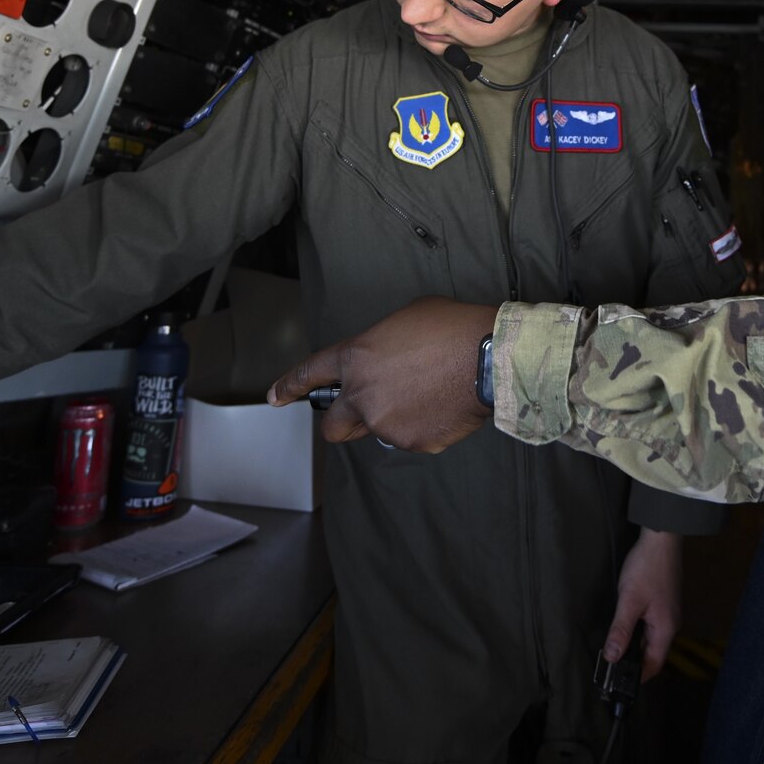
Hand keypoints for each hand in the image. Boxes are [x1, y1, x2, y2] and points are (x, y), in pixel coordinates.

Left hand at [268, 296, 496, 451]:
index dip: (289, 386)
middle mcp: (361, 394)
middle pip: (333, 426)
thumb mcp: (404, 320)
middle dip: (342, 422)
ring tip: (429, 393)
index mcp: (355, 357)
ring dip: (395, 418)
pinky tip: (443, 405)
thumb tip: (384, 363)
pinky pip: (410, 439)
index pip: (311, 373)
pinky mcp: (411, 442)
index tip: (274, 397)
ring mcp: (384, 423)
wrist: (489, 357)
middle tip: (364, 412)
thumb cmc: (450, 328)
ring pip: (379, 430)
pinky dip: (423, 427)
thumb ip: (380, 347)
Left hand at [606, 528, 681, 679]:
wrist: (661, 538)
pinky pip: (650, 624)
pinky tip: (625, 625)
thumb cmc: (648, 567)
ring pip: (651, 638)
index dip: (638, 677)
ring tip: (615, 649)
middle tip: (612, 668)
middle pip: (652, 652)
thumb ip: (620, 630)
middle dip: (634, 662)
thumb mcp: (629, 600)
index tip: (621, 684)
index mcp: (666, 628)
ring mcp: (667, 611)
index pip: (654, 664)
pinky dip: (637, 631)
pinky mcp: (662, 601)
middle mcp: (670, 623)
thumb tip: (613, 657)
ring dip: (634, 646)